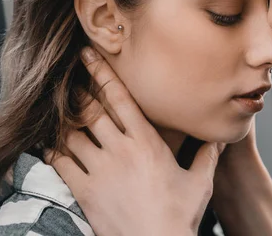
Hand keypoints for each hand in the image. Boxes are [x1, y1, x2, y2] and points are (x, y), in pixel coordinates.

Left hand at [48, 47, 223, 235]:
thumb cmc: (179, 215)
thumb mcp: (200, 182)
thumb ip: (207, 155)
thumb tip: (220, 138)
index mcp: (147, 143)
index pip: (121, 99)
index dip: (103, 74)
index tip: (89, 56)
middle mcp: (121, 150)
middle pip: (91, 111)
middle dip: (78, 91)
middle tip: (68, 76)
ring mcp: (100, 170)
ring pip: (72, 135)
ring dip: (65, 121)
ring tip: (59, 110)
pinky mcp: (85, 191)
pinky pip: (61, 164)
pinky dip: (54, 151)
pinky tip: (51, 145)